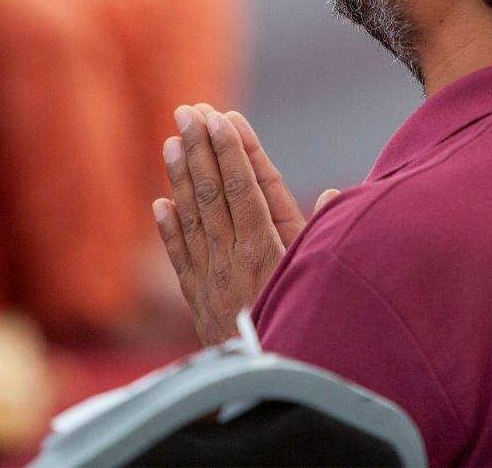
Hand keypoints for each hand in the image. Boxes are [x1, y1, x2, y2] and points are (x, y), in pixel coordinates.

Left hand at [153, 105, 336, 344]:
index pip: (243, 185)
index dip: (232, 149)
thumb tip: (331, 196)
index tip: (221, 116)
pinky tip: (160, 203)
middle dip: (201, 148)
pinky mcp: (199, 303)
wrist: (273, 383)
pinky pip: (180, 259)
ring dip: (181, 177)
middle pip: (213, 193)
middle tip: (188, 109)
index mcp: (265, 248)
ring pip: (192, 218)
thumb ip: (324, 236)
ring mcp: (211, 279)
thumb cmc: (311, 324)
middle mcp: (232, 258)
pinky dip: (169, 230)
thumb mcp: (326, 279)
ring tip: (171, 141)